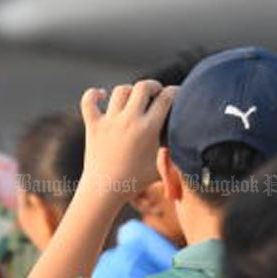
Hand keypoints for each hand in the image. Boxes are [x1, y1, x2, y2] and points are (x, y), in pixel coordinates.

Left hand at [79, 80, 176, 197]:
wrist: (105, 191)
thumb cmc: (136, 181)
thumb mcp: (161, 167)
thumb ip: (173, 152)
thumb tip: (187, 142)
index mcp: (149, 128)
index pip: (166, 98)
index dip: (175, 92)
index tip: (176, 95)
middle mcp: (129, 120)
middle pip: (144, 86)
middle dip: (153, 86)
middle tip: (156, 93)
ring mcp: (109, 121)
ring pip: (121, 90)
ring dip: (130, 90)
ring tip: (134, 98)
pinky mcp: (93, 125)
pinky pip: (89, 101)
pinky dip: (94, 94)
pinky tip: (102, 95)